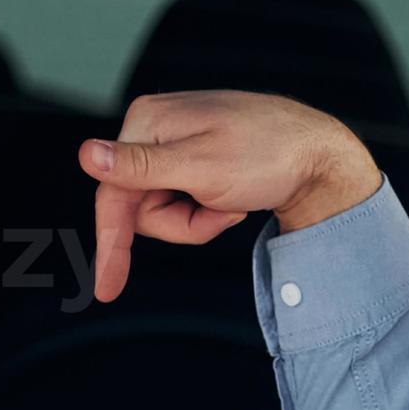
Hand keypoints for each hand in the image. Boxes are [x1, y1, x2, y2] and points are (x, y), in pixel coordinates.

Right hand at [75, 91, 381, 303]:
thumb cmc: (270, 156)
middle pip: (137, 205)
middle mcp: (154, 128)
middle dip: (181, 224)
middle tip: (223, 215)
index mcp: (147, 121)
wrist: (322, 157)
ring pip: (160, 210)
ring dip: (198, 220)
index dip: (110, 243)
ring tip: (233, 204)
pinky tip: (234, 198)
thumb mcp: (202, 168)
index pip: (112, 192)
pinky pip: (181, 202)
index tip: (107, 288)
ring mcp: (173, 144)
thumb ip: (141, 167)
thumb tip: (85, 154)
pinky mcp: (192, 160)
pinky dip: (207, 211)